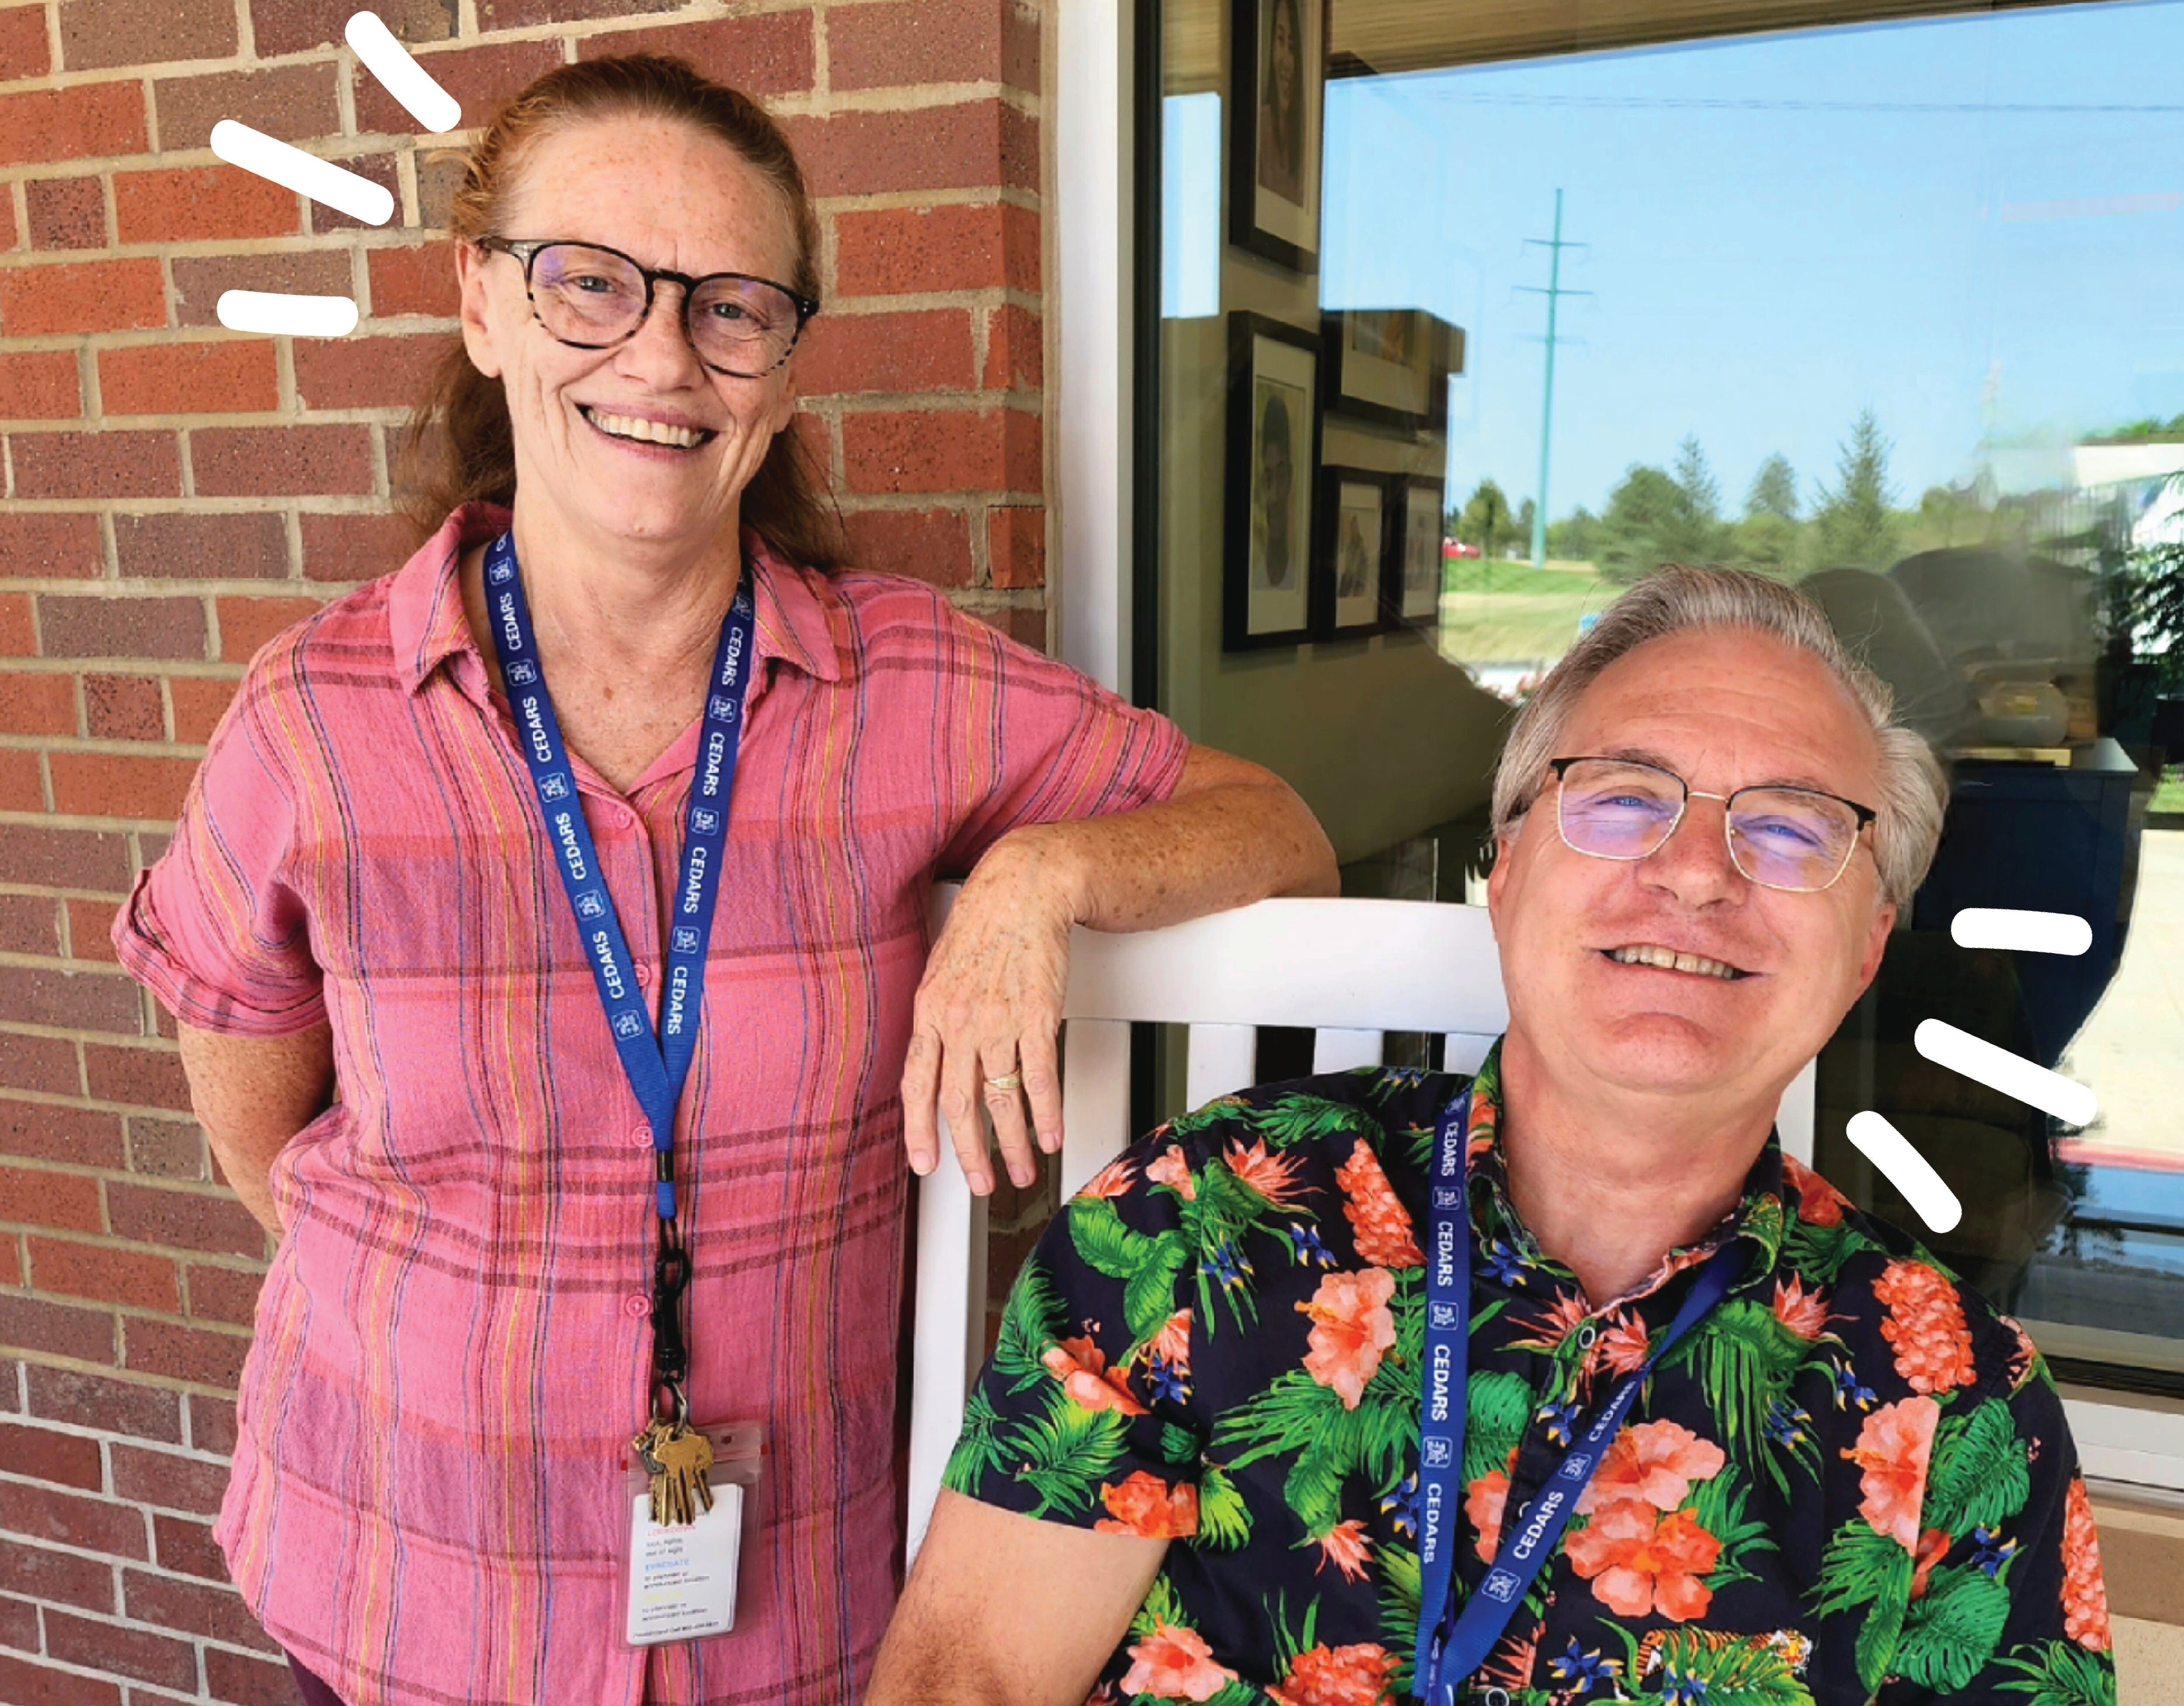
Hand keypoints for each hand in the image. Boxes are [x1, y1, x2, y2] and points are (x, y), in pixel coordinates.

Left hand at [902, 832, 1081, 1194]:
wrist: (1023, 888)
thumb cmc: (985, 925)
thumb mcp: (942, 970)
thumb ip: (938, 1018)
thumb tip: (935, 1061)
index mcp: (929, 1011)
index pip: (916, 1085)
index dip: (918, 1131)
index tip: (926, 1165)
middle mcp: (958, 1020)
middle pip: (958, 1103)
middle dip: (969, 1152)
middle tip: (981, 1183)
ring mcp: (997, 1020)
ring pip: (1002, 1099)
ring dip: (1014, 1143)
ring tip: (1023, 1170)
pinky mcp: (1036, 1015)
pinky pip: (1040, 1076)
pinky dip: (1047, 1112)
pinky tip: (1052, 1134)